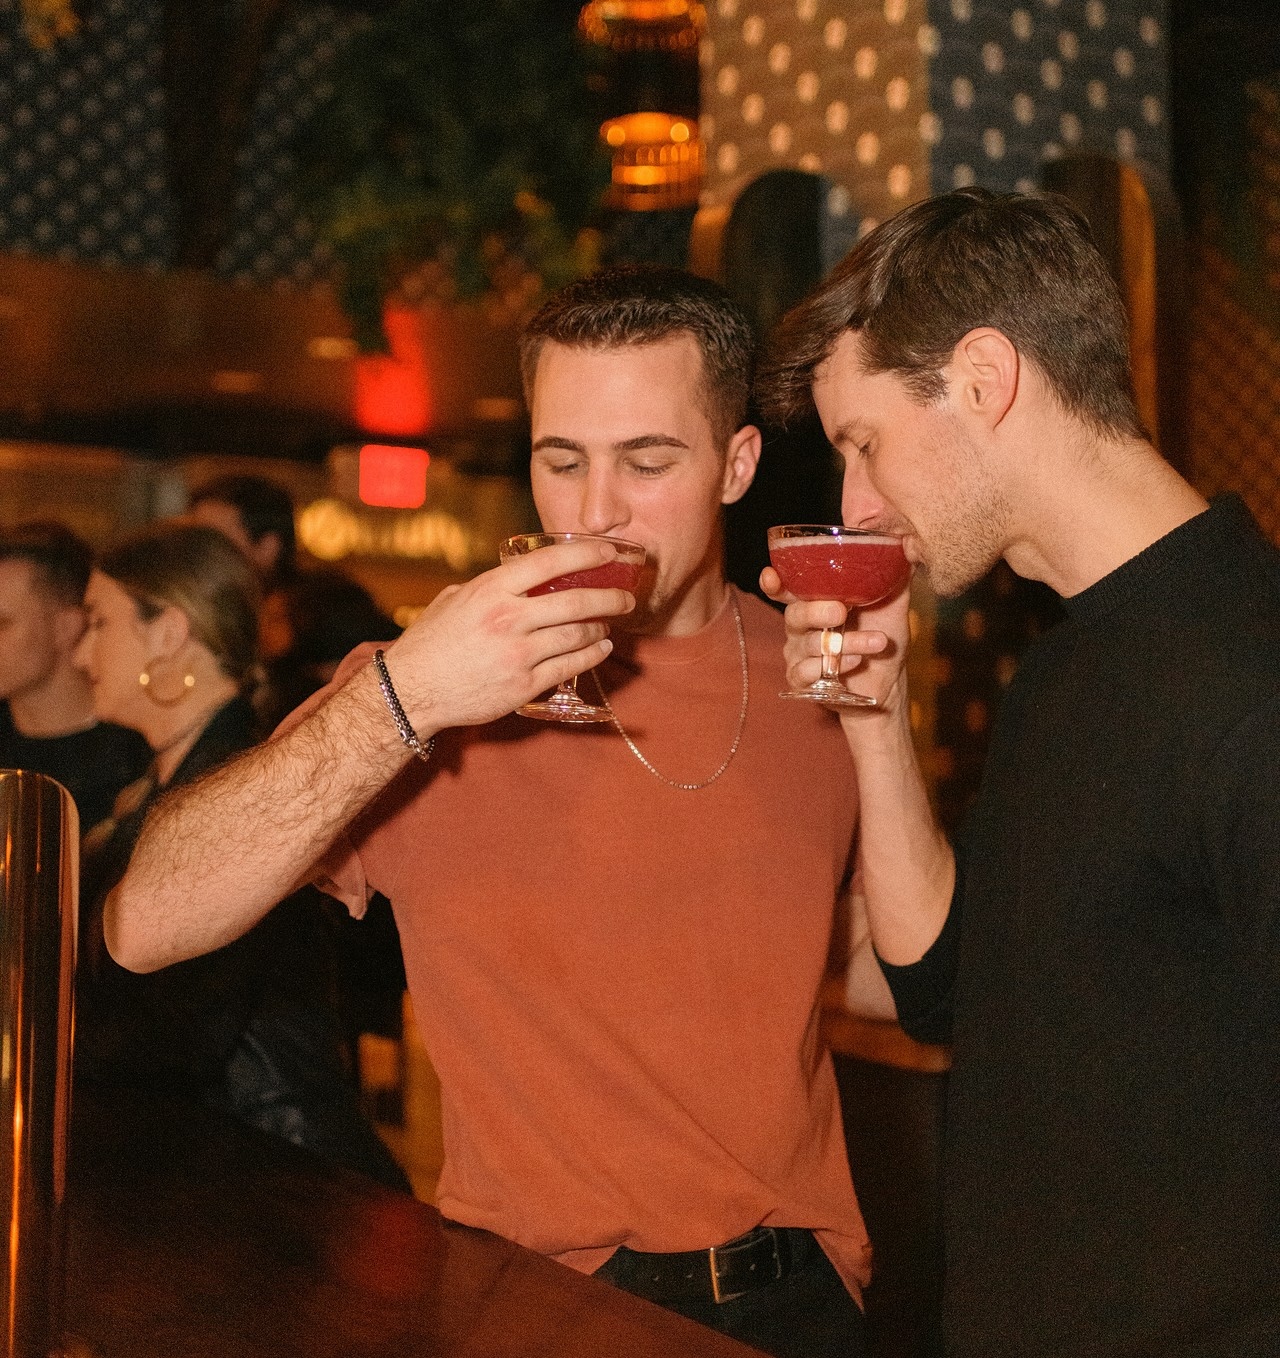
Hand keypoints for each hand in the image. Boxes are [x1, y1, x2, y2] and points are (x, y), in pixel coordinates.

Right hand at [384, 539, 633, 731]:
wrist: (411, 692)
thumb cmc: (429, 643)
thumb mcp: (454, 600)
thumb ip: (489, 588)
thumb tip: (517, 579)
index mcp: (491, 590)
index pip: (549, 563)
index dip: (585, 555)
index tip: (608, 552)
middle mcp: (508, 618)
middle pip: (575, 601)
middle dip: (608, 596)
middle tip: (625, 595)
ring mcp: (518, 654)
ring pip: (577, 635)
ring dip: (601, 626)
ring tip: (610, 622)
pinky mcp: (524, 685)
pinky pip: (569, 667)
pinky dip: (591, 655)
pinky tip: (601, 648)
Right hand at [760, 564, 911, 713]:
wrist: (891, 680)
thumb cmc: (883, 636)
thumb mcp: (893, 603)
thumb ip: (892, 575)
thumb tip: (907, 542)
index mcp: (815, 602)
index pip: (786, 589)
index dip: (774, 583)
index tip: (771, 577)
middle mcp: (801, 627)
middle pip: (794, 615)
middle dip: (816, 612)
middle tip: (841, 612)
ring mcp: (799, 654)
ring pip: (809, 645)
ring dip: (845, 643)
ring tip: (876, 642)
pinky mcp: (803, 680)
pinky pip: (806, 672)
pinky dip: (833, 666)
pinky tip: (855, 662)